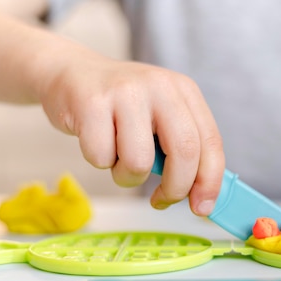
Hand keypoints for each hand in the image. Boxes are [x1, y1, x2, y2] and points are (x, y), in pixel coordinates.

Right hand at [35, 47, 224, 215]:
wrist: (69, 73)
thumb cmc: (120, 107)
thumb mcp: (160, 117)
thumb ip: (182, 149)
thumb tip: (201, 197)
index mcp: (184, 91)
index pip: (211, 142)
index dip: (210, 181)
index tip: (202, 208)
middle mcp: (160, 86)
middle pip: (184, 152)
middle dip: (175, 188)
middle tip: (161, 200)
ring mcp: (125, 92)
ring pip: (139, 162)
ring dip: (127, 176)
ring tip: (117, 158)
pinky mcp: (91, 103)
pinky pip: (102, 158)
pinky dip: (98, 161)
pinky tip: (95, 140)